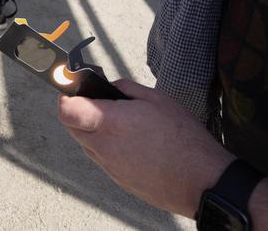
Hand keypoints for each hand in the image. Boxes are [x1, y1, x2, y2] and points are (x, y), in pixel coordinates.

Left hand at [58, 79, 233, 218]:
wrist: (202, 181)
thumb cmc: (183, 138)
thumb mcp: (156, 99)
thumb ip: (124, 89)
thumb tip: (107, 87)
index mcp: (109, 122)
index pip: (65, 109)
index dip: (65, 95)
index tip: (73, 87)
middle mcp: (103, 147)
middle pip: (71, 126)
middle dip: (78, 110)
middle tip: (99, 102)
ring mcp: (109, 167)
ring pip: (86, 143)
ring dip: (93, 130)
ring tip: (122, 124)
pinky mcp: (118, 180)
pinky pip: (102, 159)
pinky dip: (108, 147)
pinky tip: (131, 143)